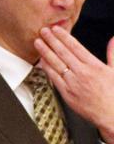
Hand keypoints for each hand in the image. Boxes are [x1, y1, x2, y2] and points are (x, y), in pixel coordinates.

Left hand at [34, 26, 113, 143]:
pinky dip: (47, 68)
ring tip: (38, 43)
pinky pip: (54, 78)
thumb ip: (112, 54)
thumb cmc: (113, 93)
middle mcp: (82, 72)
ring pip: (56, 64)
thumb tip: (113, 39)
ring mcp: (73, 82)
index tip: (56, 29)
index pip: (76, 47)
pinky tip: (40, 61)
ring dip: (45, 52)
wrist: (110, 114)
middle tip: (43, 31)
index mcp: (94, 65)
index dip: (64, 37)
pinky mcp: (66, 93)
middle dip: (52, 40)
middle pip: (63, 53)